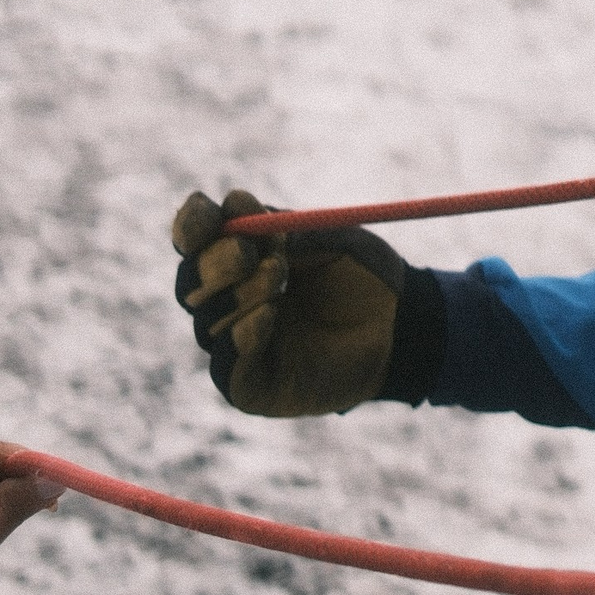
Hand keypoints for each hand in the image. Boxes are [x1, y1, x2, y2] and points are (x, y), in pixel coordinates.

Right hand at [173, 188, 412, 415]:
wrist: (404, 326)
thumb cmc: (365, 277)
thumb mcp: (333, 238)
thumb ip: (286, 228)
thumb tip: (238, 207)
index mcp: (239, 257)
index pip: (195, 240)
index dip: (193, 226)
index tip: (210, 214)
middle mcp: (227, 301)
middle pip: (190, 281)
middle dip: (215, 262)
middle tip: (248, 250)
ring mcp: (235, 345)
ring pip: (208, 322)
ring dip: (239, 295)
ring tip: (278, 277)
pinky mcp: (249, 386)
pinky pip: (227, 366)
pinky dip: (242, 338)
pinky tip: (266, 316)